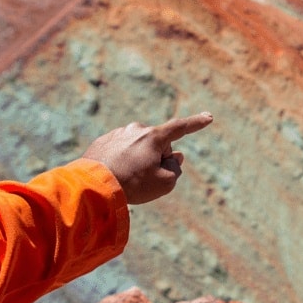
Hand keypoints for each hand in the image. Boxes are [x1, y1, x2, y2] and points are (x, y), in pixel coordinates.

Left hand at [83, 113, 212, 204]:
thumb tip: (173, 158)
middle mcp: (136, 130)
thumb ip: (175, 169)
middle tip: (146, 179)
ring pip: (137, 148)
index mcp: (154, 136)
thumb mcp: (164, 183)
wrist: (93, 186)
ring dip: (138, 161)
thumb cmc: (132, 184)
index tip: (209, 117)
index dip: (197, 123)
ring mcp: (118, 134)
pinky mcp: (103, 142)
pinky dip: (121, 162)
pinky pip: (120, 151)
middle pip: (157, 144)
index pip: (181, 127)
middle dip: (158, 158)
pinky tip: (114, 175)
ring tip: (126, 179)